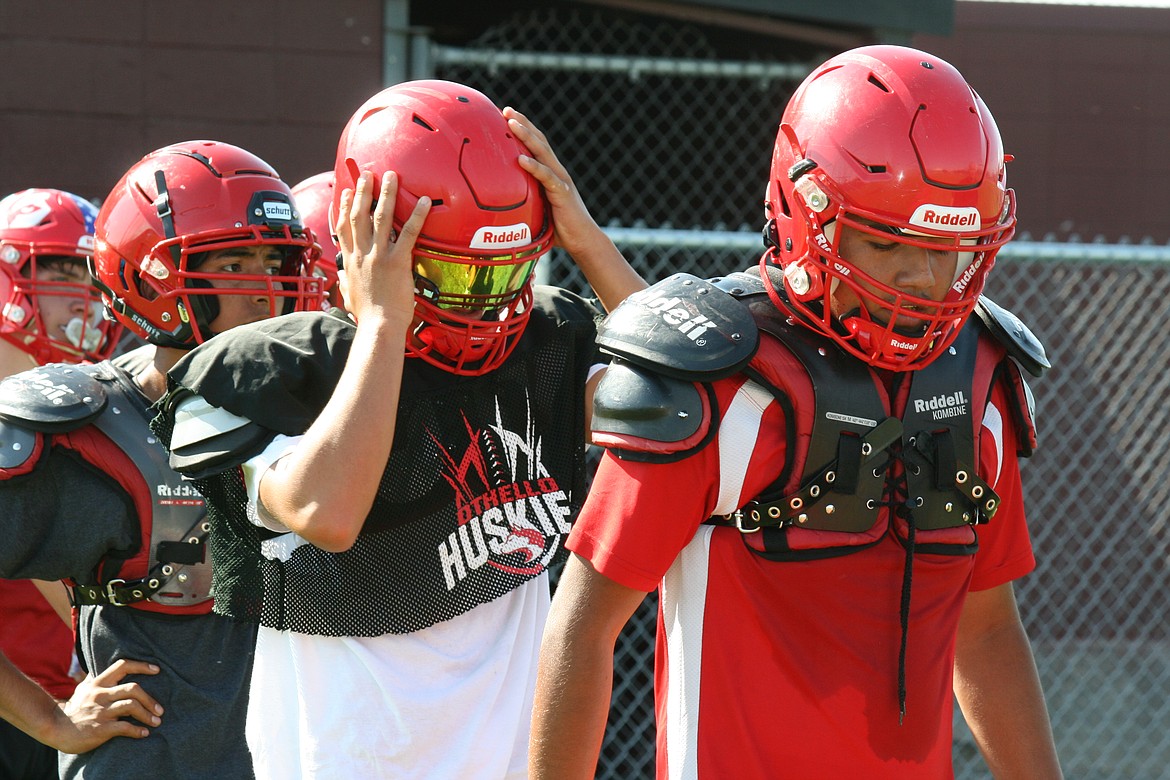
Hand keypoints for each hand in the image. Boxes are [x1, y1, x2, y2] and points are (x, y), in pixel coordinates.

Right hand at [50, 659, 163, 753]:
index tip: (157, 670)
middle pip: (133, 688)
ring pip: (131, 706)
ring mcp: (101, 711)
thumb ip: (95, 679)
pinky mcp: (100, 728)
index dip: (142, 666)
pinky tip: (144, 733)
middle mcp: (101, 694)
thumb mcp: (83, 689)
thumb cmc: (73, 709)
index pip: (123, 666)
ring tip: (156, 722)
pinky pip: (124, 727)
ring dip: (147, 715)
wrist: (55, 729)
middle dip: (150, 699)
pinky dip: (137, 730)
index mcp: (98, 683)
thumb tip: (105, 668)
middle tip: (160, 710)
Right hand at [334, 170, 430, 327]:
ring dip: (386, 193)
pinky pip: (408, 233)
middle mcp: (362, 253)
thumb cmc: (367, 315)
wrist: (379, 326)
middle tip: (367, 173)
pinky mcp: (398, 261)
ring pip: (381, 216)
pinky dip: (417, 215)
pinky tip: (425, 202)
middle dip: (363, 191)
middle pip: (359, 214)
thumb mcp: (350, 295)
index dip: (344, 206)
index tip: (346, 191)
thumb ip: (346, 282)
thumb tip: (343, 277)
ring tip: (391, 176)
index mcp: (350, 261)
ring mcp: (379, 255)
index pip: (343, 227)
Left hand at [506, 106, 646, 311]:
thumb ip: (525, 199)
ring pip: (542, 153)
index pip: (536, 145)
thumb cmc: (560, 228)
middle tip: (506, 109)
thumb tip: (501, 202)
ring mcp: (560, 180)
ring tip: (511, 123)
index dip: (524, 128)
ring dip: (526, 136)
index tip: (507, 115)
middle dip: (522, 123)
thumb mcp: (538, 208)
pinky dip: (533, 167)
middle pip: (538, 141)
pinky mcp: (562, 193)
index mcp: (551, 173)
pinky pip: (546, 177)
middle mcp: (557, 171)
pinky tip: (521, 159)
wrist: (583, 240)